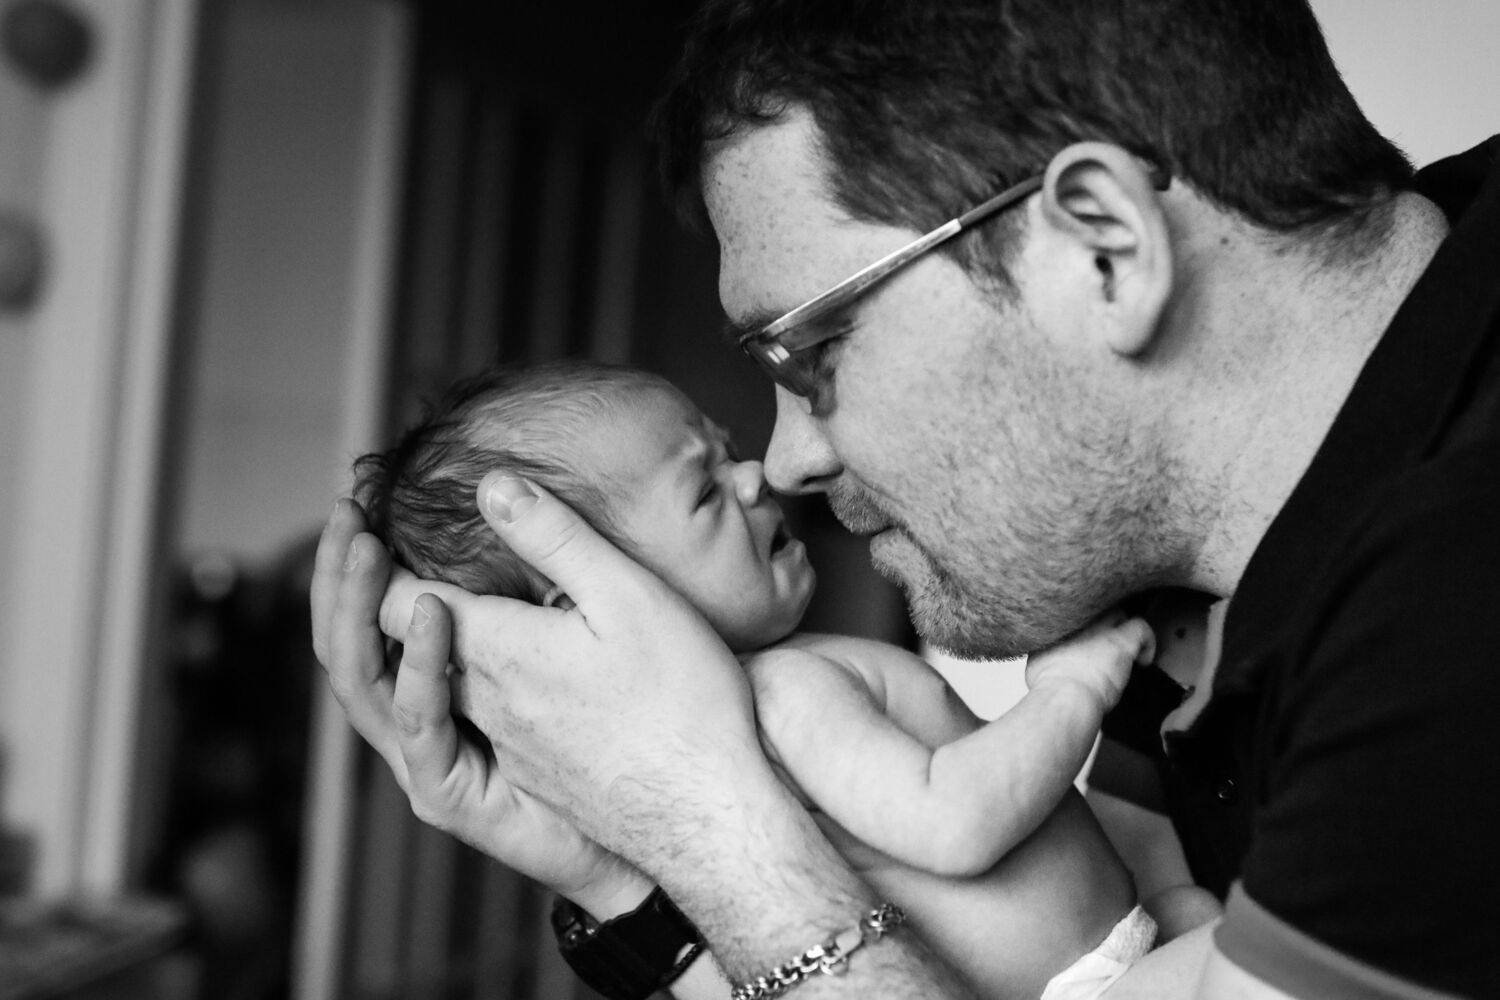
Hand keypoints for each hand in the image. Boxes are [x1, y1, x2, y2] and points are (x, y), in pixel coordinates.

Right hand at [309, 499, 646, 911]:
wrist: (649, 823)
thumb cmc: (617, 727)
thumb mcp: (576, 631)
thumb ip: (537, 573)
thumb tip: (507, 495)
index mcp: (437, 678)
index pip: (374, 612)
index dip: (358, 556)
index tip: (358, 493)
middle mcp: (417, 717)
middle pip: (349, 641)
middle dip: (338, 575)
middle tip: (344, 508)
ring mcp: (425, 758)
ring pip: (363, 680)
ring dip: (360, 607)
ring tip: (365, 545)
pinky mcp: (446, 794)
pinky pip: (419, 726)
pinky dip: (419, 668)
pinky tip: (433, 611)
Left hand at [370, 475, 783, 872]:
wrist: (709, 815)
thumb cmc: (680, 701)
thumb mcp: (626, 597)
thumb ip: (555, 538)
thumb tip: (492, 487)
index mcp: (496, 654)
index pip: (399, 604)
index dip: (372, 564)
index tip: (364, 524)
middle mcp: (485, 705)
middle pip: (408, 649)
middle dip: (382, 598)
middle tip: (368, 548)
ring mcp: (509, 746)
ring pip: (447, 685)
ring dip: (429, 641)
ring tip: (437, 596)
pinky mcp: (537, 774)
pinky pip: (484, 719)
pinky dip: (472, 680)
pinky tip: (507, 661)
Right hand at [1024, 612, 1154, 709]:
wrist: (1063, 696)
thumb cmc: (1048, 685)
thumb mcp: (1035, 662)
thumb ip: (1045, 651)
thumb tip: (1047, 653)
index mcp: (1057, 621)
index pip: (1074, 608)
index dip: (1081, 621)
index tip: (1084, 636)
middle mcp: (1079, 618)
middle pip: (1095, 605)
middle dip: (1100, 618)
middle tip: (1103, 638)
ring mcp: (1100, 627)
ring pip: (1118, 612)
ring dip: (1121, 627)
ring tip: (1122, 648)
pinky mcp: (1122, 642)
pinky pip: (1141, 627)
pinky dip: (1147, 642)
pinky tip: (1143, 659)